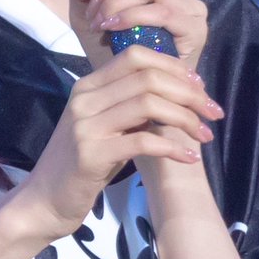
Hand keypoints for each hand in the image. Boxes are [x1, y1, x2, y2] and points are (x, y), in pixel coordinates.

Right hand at [3, 45, 223, 245]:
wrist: (44, 202)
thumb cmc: (81, 166)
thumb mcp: (105, 128)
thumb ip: (131, 106)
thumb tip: (178, 91)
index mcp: (88, 86)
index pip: (136, 55)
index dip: (174, 66)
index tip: (199, 87)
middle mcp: (85, 99)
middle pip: (148, 77)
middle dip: (190, 93)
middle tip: (213, 113)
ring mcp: (86, 126)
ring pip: (149, 103)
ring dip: (186, 118)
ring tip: (204, 136)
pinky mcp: (92, 155)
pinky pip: (143, 141)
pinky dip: (172, 148)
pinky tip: (188, 158)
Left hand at [68, 0, 208, 73]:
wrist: (126, 89)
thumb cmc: (107, 48)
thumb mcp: (84, 12)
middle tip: (92, 11)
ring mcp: (191, 6)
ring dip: (116, 2)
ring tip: (98, 22)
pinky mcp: (195, 29)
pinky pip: (162, 12)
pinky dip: (131, 16)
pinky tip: (111, 28)